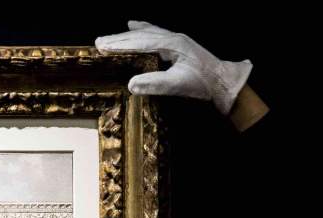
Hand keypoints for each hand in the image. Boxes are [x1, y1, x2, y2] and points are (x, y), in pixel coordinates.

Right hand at [95, 21, 251, 114]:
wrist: (223, 82)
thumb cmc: (203, 84)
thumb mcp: (177, 86)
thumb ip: (154, 84)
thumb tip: (130, 84)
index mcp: (171, 45)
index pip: (139, 42)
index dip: (119, 44)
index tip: (101, 46)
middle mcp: (172, 38)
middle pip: (141, 35)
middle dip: (119, 38)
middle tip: (98, 41)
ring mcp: (176, 40)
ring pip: (147, 33)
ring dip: (128, 35)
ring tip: (111, 36)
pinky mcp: (178, 45)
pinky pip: (155, 33)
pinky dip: (142, 29)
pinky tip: (136, 25)